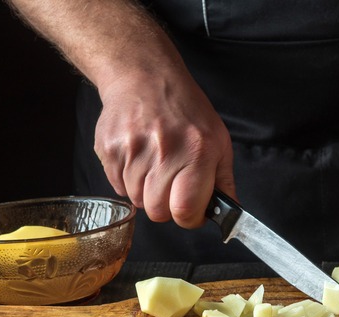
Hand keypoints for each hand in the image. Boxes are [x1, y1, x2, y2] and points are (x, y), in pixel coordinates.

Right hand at [94, 69, 234, 227]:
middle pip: (158, 212)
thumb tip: (229, 215)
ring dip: (147, 192)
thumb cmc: (186, 110)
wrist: (144, 77)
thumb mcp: (218, 141)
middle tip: (172, 185)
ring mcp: (133, 150)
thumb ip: (224, 182)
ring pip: (136, 201)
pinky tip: (139, 158)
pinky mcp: (109, 149)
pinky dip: (129, 181)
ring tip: (155, 164)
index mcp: (197, 152)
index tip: (192, 211)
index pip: (185, 210)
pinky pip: (118, 187)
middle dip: (167, 206)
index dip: (189, 218)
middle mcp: (164, 151)